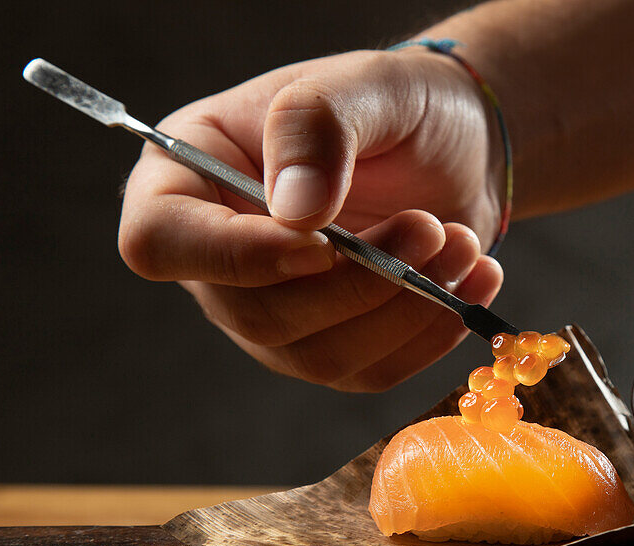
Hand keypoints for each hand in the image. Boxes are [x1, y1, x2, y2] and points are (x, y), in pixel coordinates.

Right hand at [118, 49, 503, 390]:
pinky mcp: (333, 346)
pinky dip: (430, 332)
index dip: (235, 257)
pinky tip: (472, 281)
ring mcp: (273, 312)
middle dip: (358, 283)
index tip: (322, 241)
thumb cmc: (395, 106)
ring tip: (459, 243)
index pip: (161, 242)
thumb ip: (316, 127)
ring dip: (404, 309)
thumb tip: (296, 217)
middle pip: (256, 315)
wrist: (455, 146)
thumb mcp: (362, 85)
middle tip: (430, 229)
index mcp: (188, 178)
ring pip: (320, 356)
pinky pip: (372, 373)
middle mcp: (219, 260)